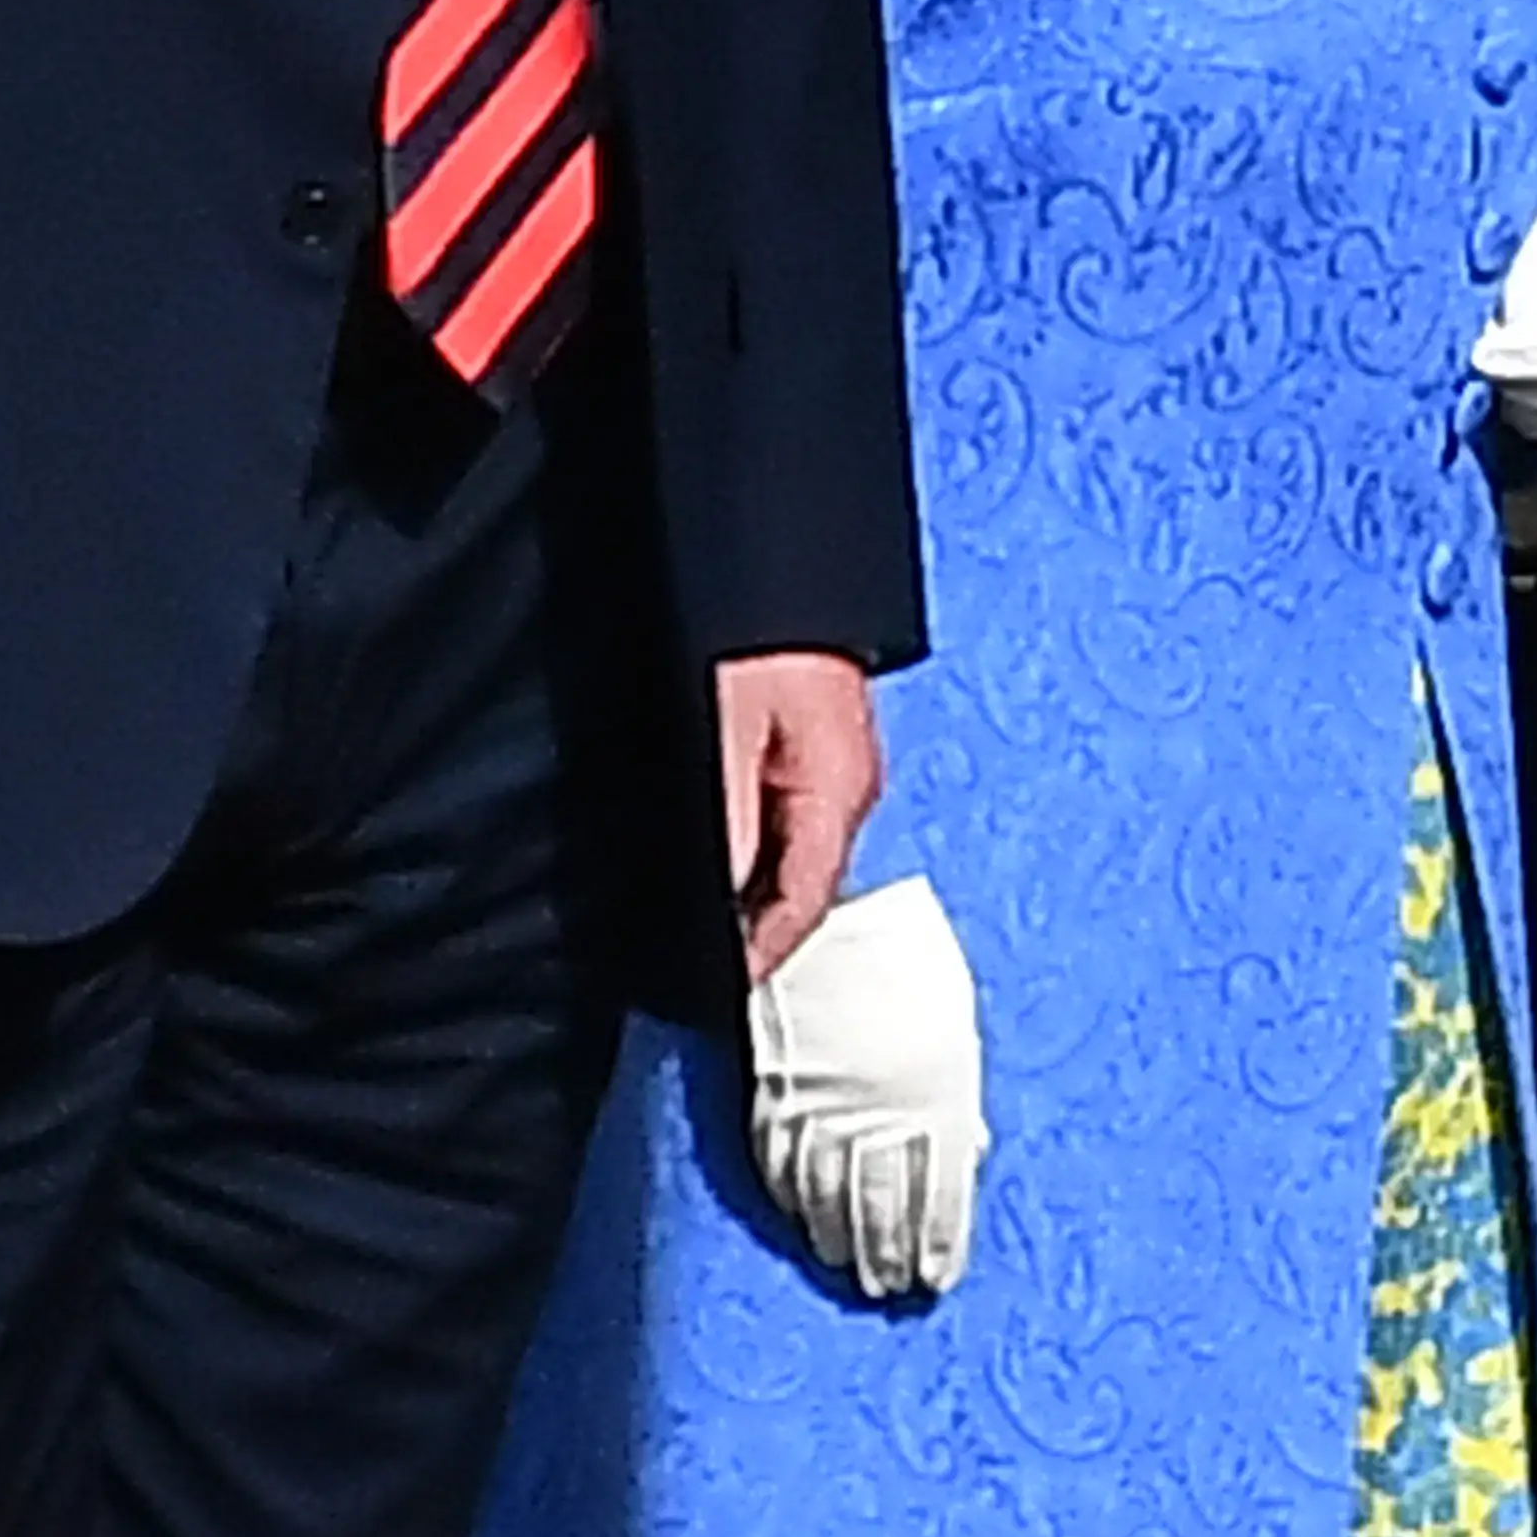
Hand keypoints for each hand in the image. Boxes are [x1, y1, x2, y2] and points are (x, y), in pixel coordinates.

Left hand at [716, 647, 881, 983]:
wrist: (770, 545)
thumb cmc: (748, 628)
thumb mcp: (725, 733)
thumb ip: (728, 825)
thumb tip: (719, 908)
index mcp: (840, 790)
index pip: (804, 906)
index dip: (757, 956)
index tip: (711, 991)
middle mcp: (848, 784)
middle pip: (801, 885)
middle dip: (749, 925)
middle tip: (688, 961)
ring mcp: (832, 761)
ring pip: (790, 850)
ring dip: (745, 883)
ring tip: (689, 913)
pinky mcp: (809, 738)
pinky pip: (781, 812)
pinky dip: (747, 840)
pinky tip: (710, 845)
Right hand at [745, 871, 986, 1300]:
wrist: (831, 917)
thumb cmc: (906, 959)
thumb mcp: (953, 1021)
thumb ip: (959, 1091)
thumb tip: (972, 1148)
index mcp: (933, 1096)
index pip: (937, 1192)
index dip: (937, 1241)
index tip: (938, 1279)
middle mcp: (878, 1112)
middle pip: (882, 1206)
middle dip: (890, 1252)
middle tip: (891, 1291)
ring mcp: (821, 1107)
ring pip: (830, 1194)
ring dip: (842, 1239)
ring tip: (849, 1272)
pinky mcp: (774, 1093)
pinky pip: (783, 1162)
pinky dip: (793, 1200)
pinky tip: (800, 1225)